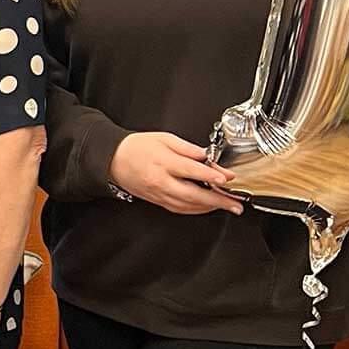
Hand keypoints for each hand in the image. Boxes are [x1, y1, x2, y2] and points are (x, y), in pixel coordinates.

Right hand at [109, 131, 241, 214]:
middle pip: (193, 194)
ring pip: (188, 205)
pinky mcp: (157, 201)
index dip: (211, 175)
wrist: (113, 160)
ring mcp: (159, 194)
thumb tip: (207, 156)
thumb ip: (188, 149)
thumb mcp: (164, 139)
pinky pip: (179, 209)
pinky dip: (196, 210)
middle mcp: (161, 182)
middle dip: (218, 200)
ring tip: (227, 206)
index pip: (191, 171)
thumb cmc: (137, 147)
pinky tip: (207, 207)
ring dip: (210, 207)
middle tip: (235, 204)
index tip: (226, 178)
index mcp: (163, 163)